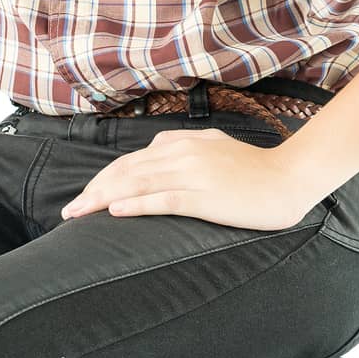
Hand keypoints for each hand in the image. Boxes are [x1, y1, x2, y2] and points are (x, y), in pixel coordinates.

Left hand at [59, 127, 316, 230]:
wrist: (289, 178)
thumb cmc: (253, 169)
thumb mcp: (212, 147)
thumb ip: (182, 148)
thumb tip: (152, 155)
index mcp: (180, 143)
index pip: (129, 162)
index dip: (101, 180)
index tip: (83, 197)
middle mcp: (181, 154)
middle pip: (125, 172)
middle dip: (93, 191)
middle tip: (69, 211)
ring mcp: (193, 174)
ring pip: (137, 184)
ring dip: (103, 199)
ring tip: (80, 214)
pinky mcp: (206, 196)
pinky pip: (164, 199)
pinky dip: (136, 204)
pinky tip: (116, 212)